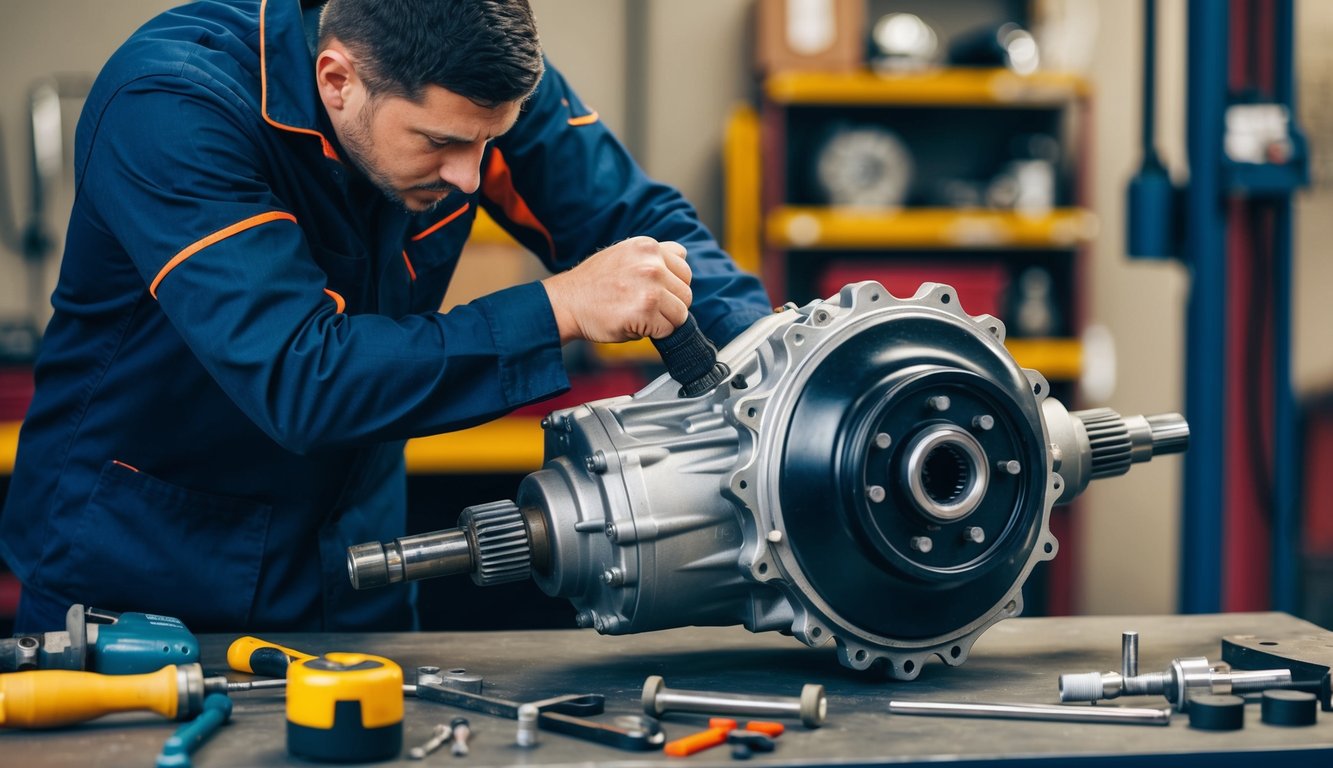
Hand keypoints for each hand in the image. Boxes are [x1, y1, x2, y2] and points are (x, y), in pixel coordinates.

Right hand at [541, 237, 692, 343]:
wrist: (567, 303)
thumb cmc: (593, 284)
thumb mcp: (624, 256)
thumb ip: (652, 260)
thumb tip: (680, 271)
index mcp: (648, 246)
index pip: (683, 267)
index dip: (671, 285)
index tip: (654, 291)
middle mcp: (652, 263)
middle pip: (686, 292)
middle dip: (669, 304)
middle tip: (644, 308)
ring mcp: (651, 287)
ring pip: (681, 312)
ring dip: (663, 320)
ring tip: (639, 316)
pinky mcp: (646, 310)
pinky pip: (668, 329)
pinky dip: (654, 333)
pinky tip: (633, 324)